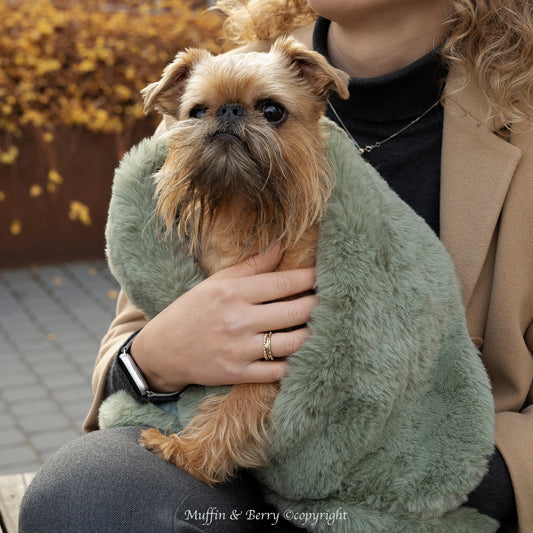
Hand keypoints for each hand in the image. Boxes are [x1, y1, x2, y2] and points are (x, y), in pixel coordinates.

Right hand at [130, 245, 317, 391]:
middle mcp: (239, 320)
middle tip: (333, 300)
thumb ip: (252, 264)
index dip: (311, 278)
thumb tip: (282, 244)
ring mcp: (240, 349)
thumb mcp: (217, 281)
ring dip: (313, 333)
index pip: (284, 282)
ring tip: (322, 325)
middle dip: (319, 304)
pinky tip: (304, 352)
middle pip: (296, 311)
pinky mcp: (239, 373)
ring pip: (294, 342)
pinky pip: (279, 371)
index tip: (326, 274)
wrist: (163, 350)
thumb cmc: (192, 310)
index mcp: (234, 292)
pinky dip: (295, 362)